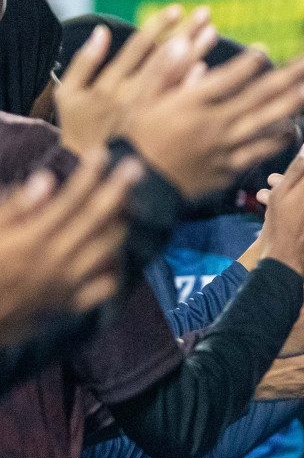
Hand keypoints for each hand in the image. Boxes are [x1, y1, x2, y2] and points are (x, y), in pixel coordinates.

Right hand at [0, 149, 143, 342]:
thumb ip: (15, 208)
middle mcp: (56, 260)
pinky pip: (105, 286)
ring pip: (109, 249)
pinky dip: (115, 266)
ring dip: (122, 223)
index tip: (103, 153)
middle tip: (135, 167)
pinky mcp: (69, 304)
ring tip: (130, 203)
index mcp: (32, 240)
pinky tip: (116, 251)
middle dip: (118, 191)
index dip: (89, 175)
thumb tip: (46, 179)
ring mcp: (67, 283)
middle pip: (97, 220)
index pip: (70, 201)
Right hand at [55, 6, 215, 154]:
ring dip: (196, 53)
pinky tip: (208, 69)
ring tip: (212, 32)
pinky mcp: (161, 130)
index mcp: (111, 84)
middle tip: (205, 14)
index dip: (158, 27)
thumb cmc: (77, 129)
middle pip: (163, 59)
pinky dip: (195, 85)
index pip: (138, 48)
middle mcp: (132, 97)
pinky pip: (182, 105)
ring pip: (177, 78)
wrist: (88, 171)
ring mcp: (150, 114)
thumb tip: (100, 30)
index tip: (176, 9)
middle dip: (185, 34)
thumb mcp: (68, 95)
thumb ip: (83, 62)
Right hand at [119, 48, 303, 198]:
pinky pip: (259, 153)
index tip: (265, 52)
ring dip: (290, 107)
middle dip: (288, 78)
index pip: (227, 79)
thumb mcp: (143, 99)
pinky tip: (293, 128)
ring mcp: (223, 149)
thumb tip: (183, 40)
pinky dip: (277, 140)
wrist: (140, 186)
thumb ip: (167, 70)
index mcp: (189, 104)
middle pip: (257, 97)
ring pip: (264, 124)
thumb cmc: (139, 136)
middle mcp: (211, 125)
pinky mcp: (229, 169)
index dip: (249, 65)